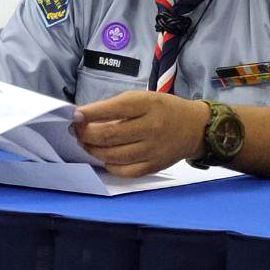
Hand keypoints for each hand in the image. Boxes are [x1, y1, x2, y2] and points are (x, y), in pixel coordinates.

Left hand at [73, 91, 208, 176]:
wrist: (194, 128)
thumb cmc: (163, 109)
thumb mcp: (142, 98)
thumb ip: (115, 107)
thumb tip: (84, 116)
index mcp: (147, 104)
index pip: (113, 109)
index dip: (89, 114)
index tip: (75, 115)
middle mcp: (151, 127)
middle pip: (109, 135)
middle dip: (86, 134)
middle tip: (76, 131)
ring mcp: (153, 149)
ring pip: (113, 155)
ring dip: (93, 150)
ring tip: (85, 143)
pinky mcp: (154, 166)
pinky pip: (124, 171)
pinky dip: (109, 165)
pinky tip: (104, 157)